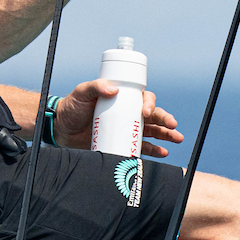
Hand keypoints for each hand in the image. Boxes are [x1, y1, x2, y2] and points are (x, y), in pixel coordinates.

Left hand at [54, 79, 183, 156]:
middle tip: (173, 126)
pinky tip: (162, 153)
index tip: (145, 112)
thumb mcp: (82, 92)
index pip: (143, 98)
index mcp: (123, 98)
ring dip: (166, 135)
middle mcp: (129, 112)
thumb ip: (95, 87)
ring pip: (153, 131)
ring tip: (176, 139)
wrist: (62, 128)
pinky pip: (142, 147)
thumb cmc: (72, 107)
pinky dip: (153, 150)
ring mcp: (127, 128)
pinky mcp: (122, 143)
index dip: (149, 104)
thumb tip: (113, 89)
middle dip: (165, 120)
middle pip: (153, 115)